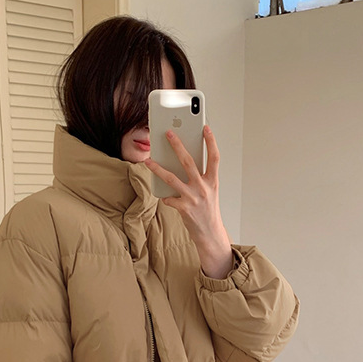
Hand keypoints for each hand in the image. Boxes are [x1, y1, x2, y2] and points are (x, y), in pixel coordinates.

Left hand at [144, 126, 233, 278]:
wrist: (210, 234)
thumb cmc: (208, 211)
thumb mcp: (209, 192)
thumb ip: (199, 177)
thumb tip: (182, 162)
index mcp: (213, 182)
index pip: (214, 157)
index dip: (211, 141)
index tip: (205, 127)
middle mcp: (204, 188)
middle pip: (188, 161)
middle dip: (177, 145)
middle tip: (168, 133)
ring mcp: (193, 198)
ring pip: (171, 178)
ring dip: (157, 168)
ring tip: (148, 160)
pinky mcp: (184, 208)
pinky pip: (168, 198)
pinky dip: (165, 196)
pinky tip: (164, 196)